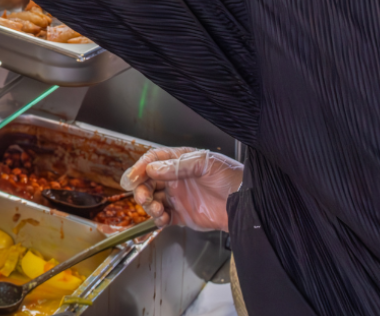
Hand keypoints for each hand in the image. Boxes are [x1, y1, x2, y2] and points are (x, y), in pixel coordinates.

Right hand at [120, 147, 242, 231]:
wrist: (247, 203)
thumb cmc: (232, 177)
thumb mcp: (205, 164)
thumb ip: (177, 166)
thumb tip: (153, 169)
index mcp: (180, 162)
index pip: (153, 161)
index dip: (140, 168)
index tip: (132, 178)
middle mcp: (176, 179)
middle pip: (148, 181)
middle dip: (141, 189)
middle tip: (143, 196)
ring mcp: (179, 197)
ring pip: (153, 200)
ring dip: (148, 205)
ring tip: (156, 209)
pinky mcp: (183, 215)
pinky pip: (163, 217)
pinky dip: (158, 219)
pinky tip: (162, 218)